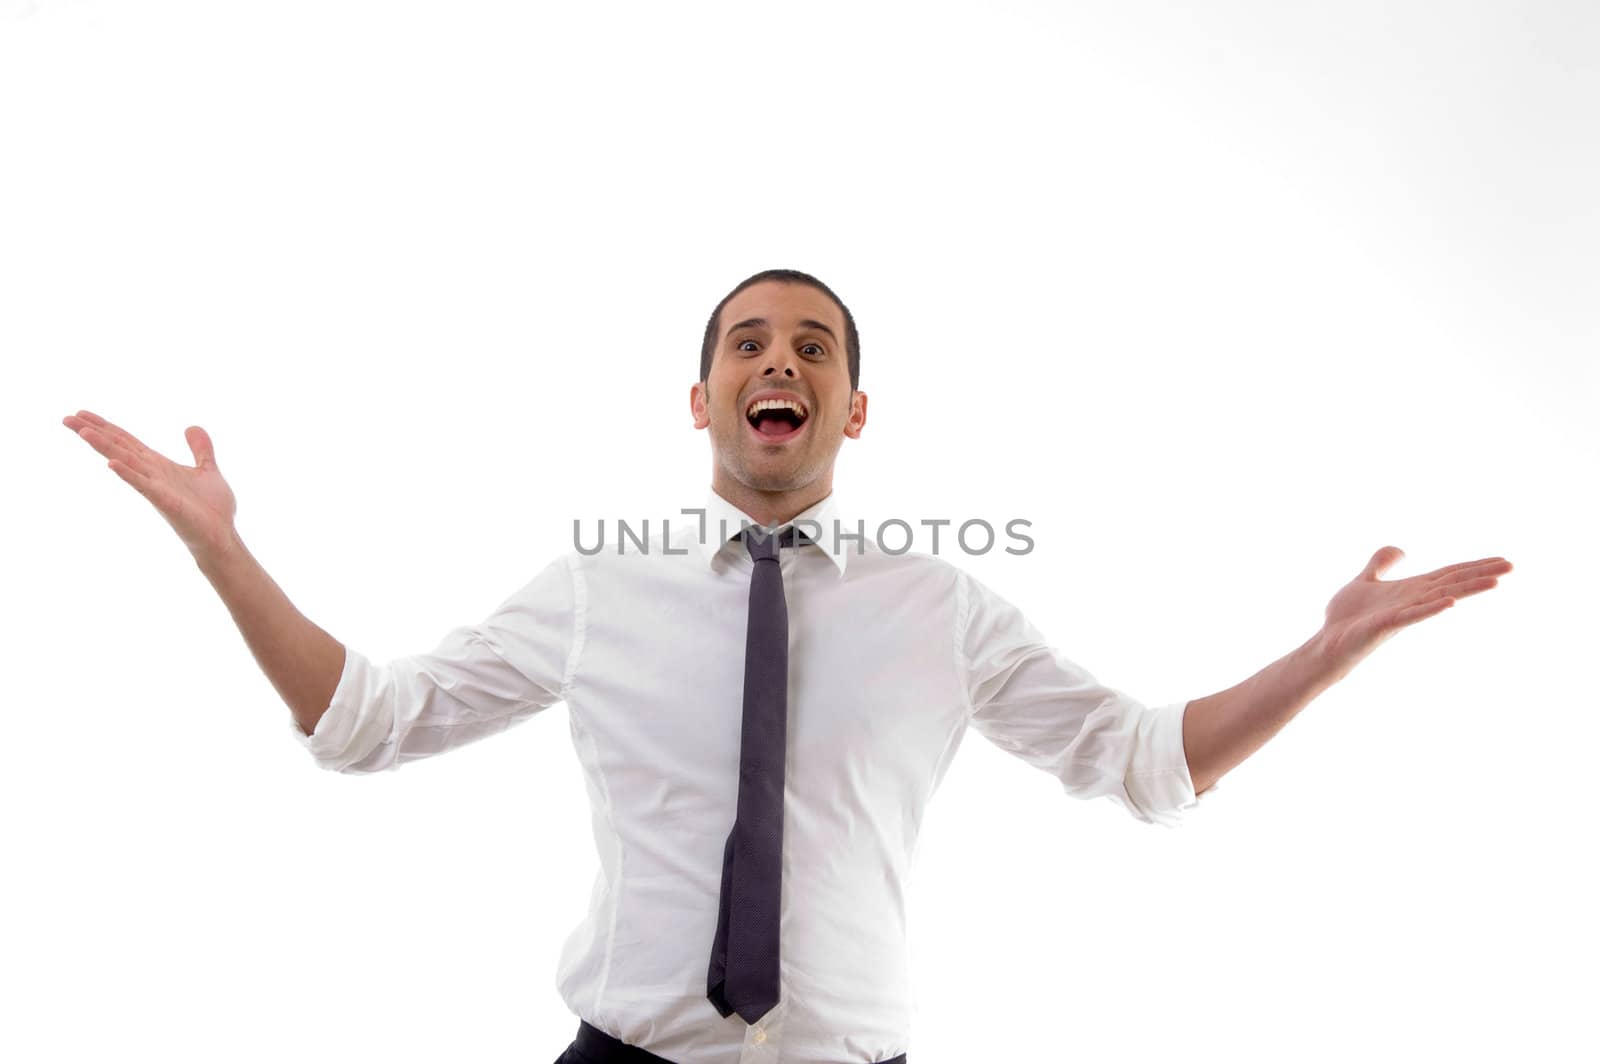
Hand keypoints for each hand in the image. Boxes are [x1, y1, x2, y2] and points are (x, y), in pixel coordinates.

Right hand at [63, 409, 238, 559]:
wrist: (222, 535)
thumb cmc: (212, 508)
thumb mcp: (207, 470)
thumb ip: (200, 449)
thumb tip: (191, 426)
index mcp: (159, 465)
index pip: (127, 441)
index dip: (106, 427)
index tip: (81, 413)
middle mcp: (152, 474)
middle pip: (118, 448)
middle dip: (94, 433)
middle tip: (67, 418)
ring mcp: (156, 488)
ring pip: (126, 463)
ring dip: (105, 447)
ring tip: (83, 432)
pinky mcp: (166, 502)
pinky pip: (144, 486)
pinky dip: (128, 474)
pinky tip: (112, 463)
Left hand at [1317, 546, 1511, 674]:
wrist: (1328, 640)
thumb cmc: (1348, 617)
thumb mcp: (1365, 580)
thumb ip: (1382, 564)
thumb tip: (1401, 549)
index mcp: (1410, 589)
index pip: (1448, 574)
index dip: (1473, 566)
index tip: (1502, 560)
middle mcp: (1413, 601)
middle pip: (1452, 583)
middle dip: (1481, 574)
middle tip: (1512, 566)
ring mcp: (1403, 613)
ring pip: (1440, 598)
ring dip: (1467, 590)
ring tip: (1495, 581)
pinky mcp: (1386, 625)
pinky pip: (1412, 616)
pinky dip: (1430, 608)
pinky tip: (1450, 602)